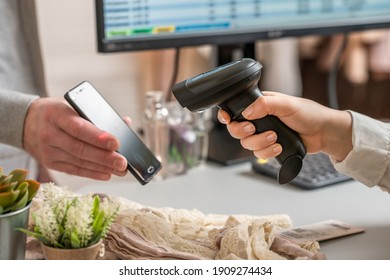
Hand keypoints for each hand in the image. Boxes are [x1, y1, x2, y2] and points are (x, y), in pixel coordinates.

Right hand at [23, 97, 127, 179]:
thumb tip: (125, 123)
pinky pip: (74, 170)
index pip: (78, 128)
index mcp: (56, 114)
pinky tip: (106, 174)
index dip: (98, 137)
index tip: (116, 143)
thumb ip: (97, 114)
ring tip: (120, 170)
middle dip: (104, 158)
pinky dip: (92, 173)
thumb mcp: (72, 106)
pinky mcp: (51, 163)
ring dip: (102, 168)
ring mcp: (48, 151)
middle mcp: (49, 133)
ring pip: (79, 162)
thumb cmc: (57, 113)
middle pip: (80, 149)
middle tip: (123, 162)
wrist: (27, 122)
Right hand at [218, 91, 352, 161]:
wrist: (323, 133)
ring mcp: (264, 134)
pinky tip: (279, 147)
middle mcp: (259, 120)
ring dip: (260, 143)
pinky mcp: (270, 147)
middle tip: (252, 129)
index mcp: (260, 105)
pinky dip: (268, 152)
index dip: (227, 116)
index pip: (236, 109)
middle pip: (236, 130)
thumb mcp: (287, 104)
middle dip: (243, 132)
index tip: (228, 119)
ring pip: (247, 144)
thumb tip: (247, 112)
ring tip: (276, 138)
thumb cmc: (309, 114)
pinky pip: (259, 154)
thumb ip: (265, 104)